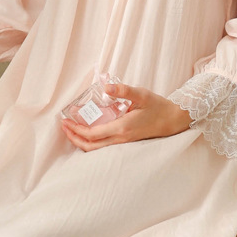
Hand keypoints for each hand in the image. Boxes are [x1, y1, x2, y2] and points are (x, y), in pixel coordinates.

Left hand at [60, 82, 190, 151]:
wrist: (172, 120)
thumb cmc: (157, 107)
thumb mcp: (141, 95)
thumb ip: (123, 90)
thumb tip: (106, 87)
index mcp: (122, 128)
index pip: (92, 134)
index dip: (76, 130)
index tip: (66, 121)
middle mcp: (121, 139)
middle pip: (91, 146)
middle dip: (74, 138)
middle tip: (64, 127)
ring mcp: (123, 143)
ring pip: (97, 149)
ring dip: (82, 141)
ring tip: (72, 130)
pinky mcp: (126, 142)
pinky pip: (104, 146)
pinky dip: (92, 142)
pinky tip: (88, 132)